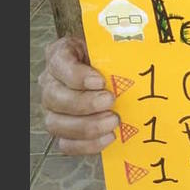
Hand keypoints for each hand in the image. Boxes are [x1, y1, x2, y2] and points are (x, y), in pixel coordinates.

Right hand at [38, 35, 119, 154]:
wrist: (110, 71)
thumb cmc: (108, 56)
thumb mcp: (109, 45)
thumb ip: (115, 49)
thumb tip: (138, 55)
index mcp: (60, 54)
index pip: (59, 64)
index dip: (77, 75)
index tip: (100, 81)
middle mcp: (51, 82)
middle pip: (54, 97)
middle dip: (84, 103)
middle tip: (110, 101)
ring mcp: (53, 108)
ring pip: (56, 123)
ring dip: (86, 126)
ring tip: (112, 121)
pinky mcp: (63, 130)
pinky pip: (66, 143)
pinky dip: (87, 144)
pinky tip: (108, 137)